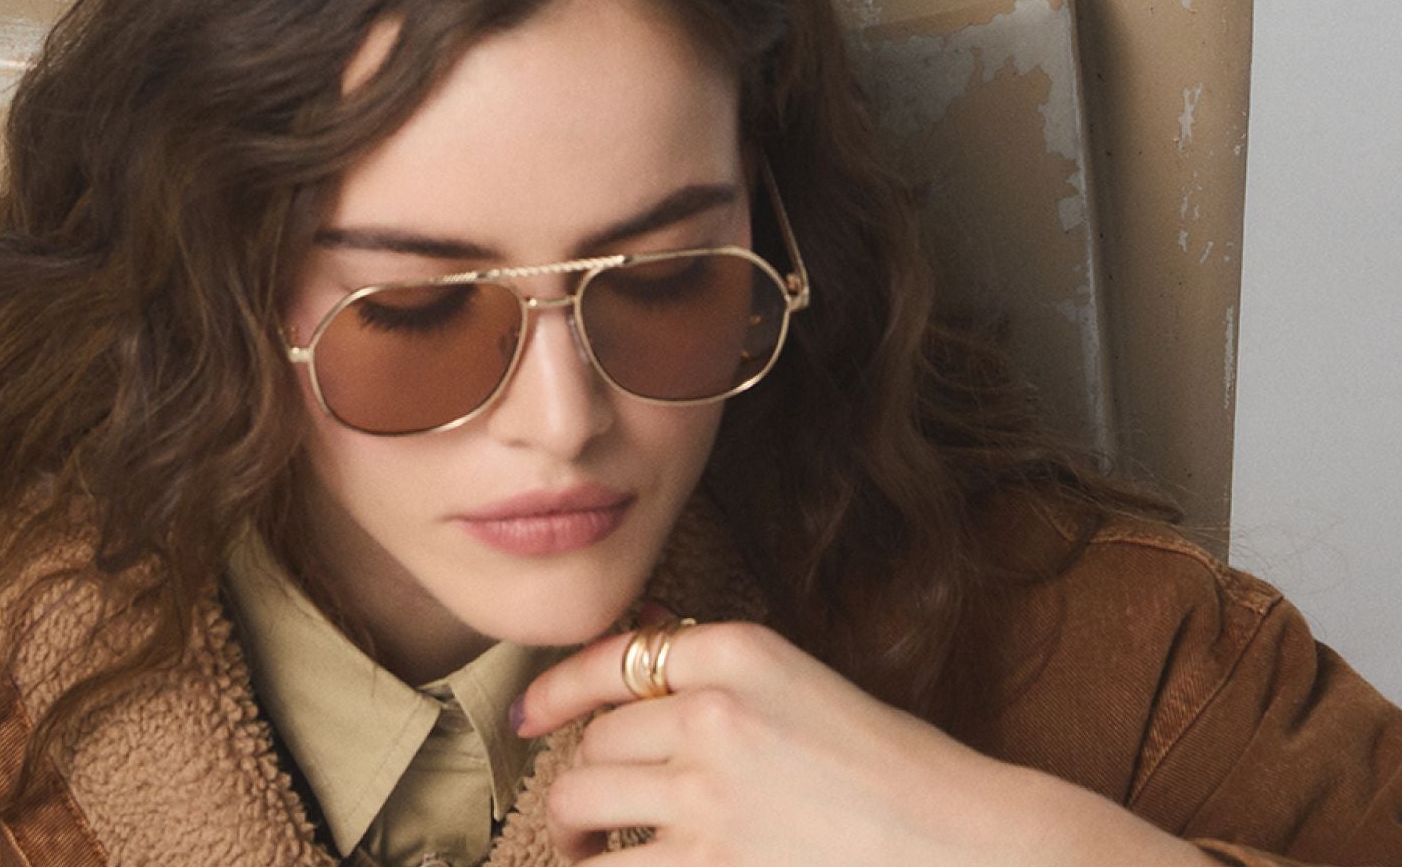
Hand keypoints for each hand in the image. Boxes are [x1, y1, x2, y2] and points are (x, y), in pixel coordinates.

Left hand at [514, 612, 1201, 865]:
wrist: (970, 845)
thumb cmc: (897, 774)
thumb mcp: (804, 689)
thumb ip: (721, 676)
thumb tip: (635, 667)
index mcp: (740, 649)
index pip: (613, 657)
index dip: (554, 690)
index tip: (526, 717)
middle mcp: (712, 711)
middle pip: (596, 742)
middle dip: (579, 780)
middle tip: (582, 815)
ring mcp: (709, 795)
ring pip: (587, 805)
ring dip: (577, 834)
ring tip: (589, 854)